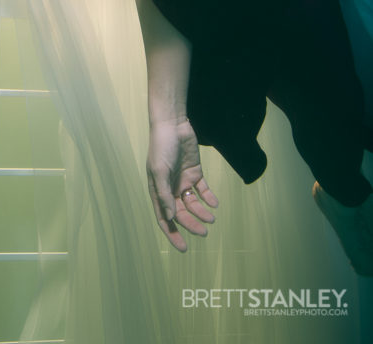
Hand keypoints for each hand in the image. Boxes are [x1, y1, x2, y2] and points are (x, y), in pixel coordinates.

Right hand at [147, 118, 218, 252]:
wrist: (173, 124)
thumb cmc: (161, 146)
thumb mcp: (159, 170)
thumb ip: (165, 194)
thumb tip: (170, 217)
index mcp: (158, 190)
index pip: (164, 218)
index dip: (172, 234)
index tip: (183, 249)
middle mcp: (170, 188)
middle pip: (181, 213)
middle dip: (191, 224)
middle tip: (204, 232)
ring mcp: (183, 180)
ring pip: (193, 203)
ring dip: (201, 213)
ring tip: (211, 218)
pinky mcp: (195, 172)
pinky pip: (203, 190)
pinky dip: (209, 198)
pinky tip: (215, 204)